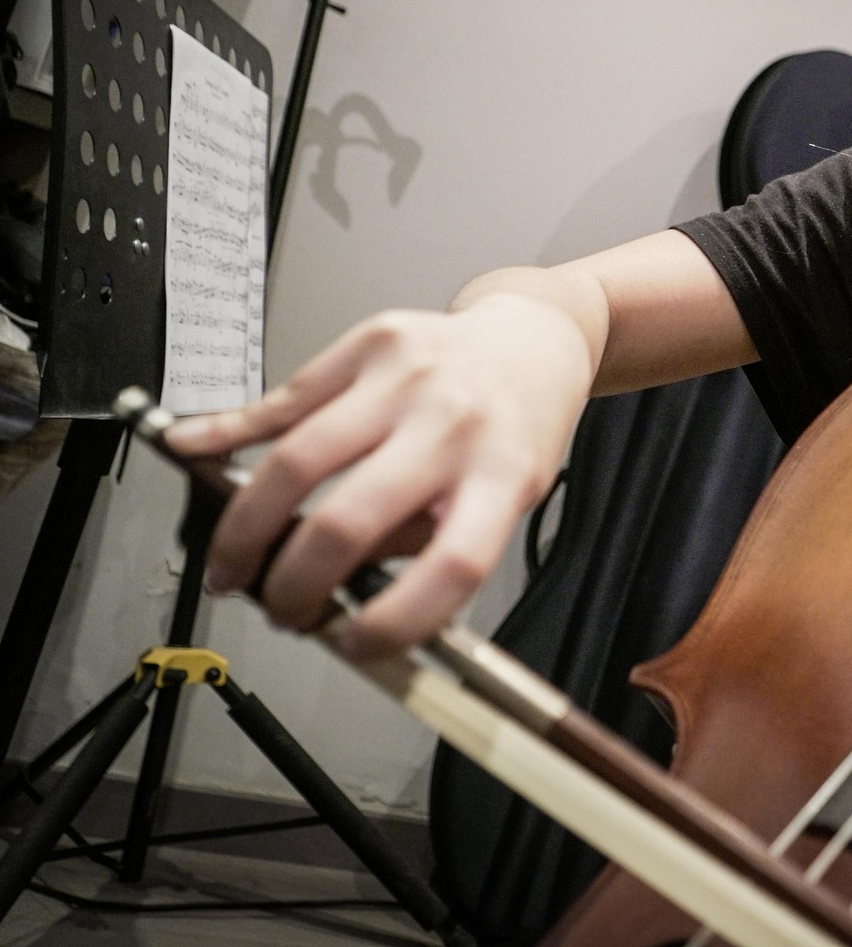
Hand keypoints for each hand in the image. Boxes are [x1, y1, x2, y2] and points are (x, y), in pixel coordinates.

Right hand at [163, 293, 594, 657]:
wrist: (531, 338)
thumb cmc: (517, 424)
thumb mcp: (508, 495)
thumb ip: (433, 539)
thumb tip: (346, 590)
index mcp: (503, 474)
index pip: (452, 564)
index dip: (397, 619)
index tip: (355, 644)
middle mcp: (454, 425)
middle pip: (350, 519)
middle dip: (294, 583)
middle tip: (276, 606)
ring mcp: (407, 381)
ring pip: (298, 461)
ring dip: (246, 526)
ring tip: (230, 563)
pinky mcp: (369, 345)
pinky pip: (285, 398)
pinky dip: (229, 431)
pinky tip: (190, 451)